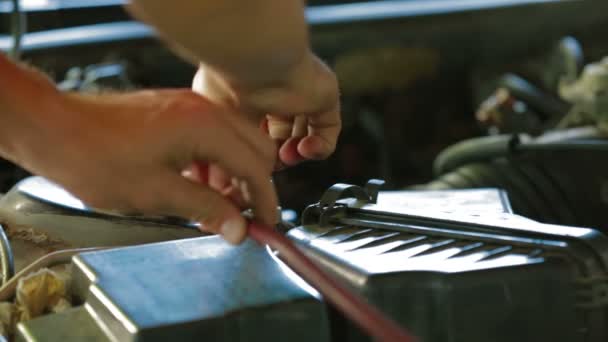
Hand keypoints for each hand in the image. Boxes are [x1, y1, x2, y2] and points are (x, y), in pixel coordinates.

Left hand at [4, 79, 276, 243]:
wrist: (57, 129)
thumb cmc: (98, 158)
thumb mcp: (158, 194)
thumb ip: (206, 208)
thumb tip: (238, 228)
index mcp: (204, 127)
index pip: (255, 166)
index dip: (265, 200)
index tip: (265, 224)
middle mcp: (204, 110)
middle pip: (256, 147)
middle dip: (254, 184)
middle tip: (242, 215)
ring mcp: (190, 107)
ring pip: (237, 141)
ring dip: (234, 173)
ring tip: (215, 204)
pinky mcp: (177, 110)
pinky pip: (213, 136)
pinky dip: (215, 162)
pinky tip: (196, 184)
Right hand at [192, 51, 340, 168]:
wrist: (253, 61)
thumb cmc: (225, 81)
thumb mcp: (213, 120)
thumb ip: (223, 144)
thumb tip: (223, 173)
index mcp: (247, 92)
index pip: (255, 130)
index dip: (253, 152)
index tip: (248, 166)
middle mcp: (275, 91)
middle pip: (281, 135)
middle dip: (273, 156)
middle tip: (265, 166)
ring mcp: (302, 93)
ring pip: (305, 134)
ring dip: (295, 154)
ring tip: (283, 157)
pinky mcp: (324, 97)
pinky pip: (329, 130)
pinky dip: (319, 147)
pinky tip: (304, 149)